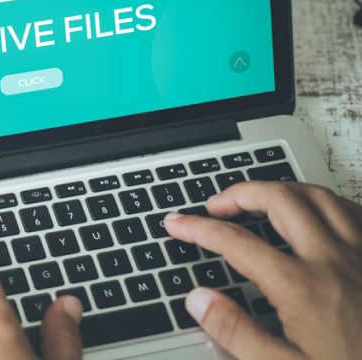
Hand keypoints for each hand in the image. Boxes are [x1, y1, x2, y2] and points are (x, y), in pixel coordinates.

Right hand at [164, 181, 361, 359]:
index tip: (177, 224)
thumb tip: (199, 300)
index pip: (236, 241)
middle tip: (215, 204)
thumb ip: (237, 333)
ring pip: (318, 197)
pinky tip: (314, 212)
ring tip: (258, 199)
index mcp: (301, 287)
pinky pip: (353, 212)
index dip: (199, 228)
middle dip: (239, 193)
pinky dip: (325, 202)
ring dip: (281, 190)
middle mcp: (333, 261)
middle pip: (279, 200)